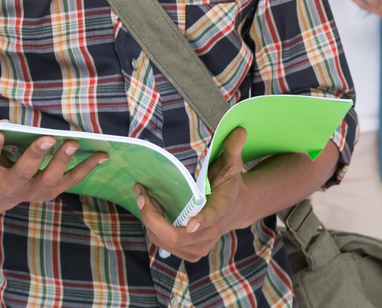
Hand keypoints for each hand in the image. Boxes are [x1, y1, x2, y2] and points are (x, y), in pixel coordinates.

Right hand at [0, 121, 107, 214]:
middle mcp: (9, 188)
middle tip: (47, 138)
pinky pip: (69, 181)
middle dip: (35, 156)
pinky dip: (86, 169)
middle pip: (22, 173)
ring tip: (74, 142)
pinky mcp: (49, 192)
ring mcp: (31, 192)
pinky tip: (102, 155)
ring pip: (49, 180)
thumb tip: (0, 127)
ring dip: (63, 162)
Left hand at [134, 126, 249, 261]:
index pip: (212, 216)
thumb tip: (239, 129)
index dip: (201, 221)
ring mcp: (200, 246)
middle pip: (176, 235)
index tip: (191, 224)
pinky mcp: (190, 252)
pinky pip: (164, 244)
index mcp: (221, 208)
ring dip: (149, 221)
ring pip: (165, 241)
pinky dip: (153, 229)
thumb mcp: (232, 164)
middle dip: (153, 217)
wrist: (236, 209)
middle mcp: (211, 232)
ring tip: (144, 198)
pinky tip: (152, 211)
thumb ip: (232, 148)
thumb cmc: (229, 184)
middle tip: (141, 195)